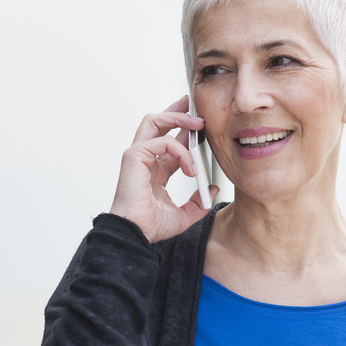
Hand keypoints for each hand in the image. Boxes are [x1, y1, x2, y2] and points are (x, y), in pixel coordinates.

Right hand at [109, 95, 218, 242]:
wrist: (136, 232)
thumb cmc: (150, 226)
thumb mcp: (184, 215)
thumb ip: (198, 203)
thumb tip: (212, 190)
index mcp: (154, 170)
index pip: (170, 142)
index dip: (186, 132)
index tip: (203, 128)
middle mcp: (145, 159)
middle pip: (158, 123)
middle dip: (178, 112)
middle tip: (198, 113)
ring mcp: (137, 156)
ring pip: (154, 121)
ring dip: (177, 118)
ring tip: (198, 124)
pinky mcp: (134, 157)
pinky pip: (161, 141)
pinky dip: (179, 149)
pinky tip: (189, 165)